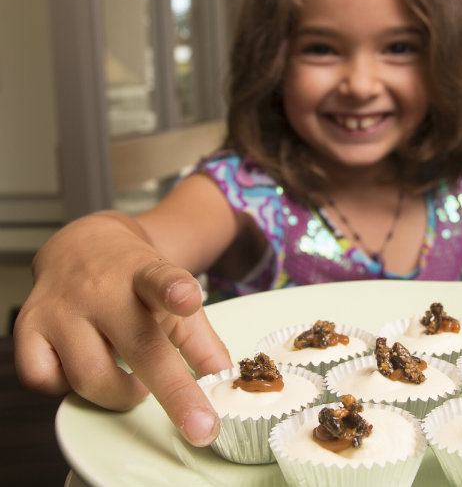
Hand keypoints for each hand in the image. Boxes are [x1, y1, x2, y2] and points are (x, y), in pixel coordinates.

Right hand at [13, 212, 231, 446]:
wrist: (83, 247)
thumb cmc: (133, 280)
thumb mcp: (174, 299)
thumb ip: (200, 339)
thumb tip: (223, 380)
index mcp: (144, 275)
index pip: (159, 279)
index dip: (174, 290)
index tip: (187, 298)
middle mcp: (100, 290)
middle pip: (136, 348)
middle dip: (173, 392)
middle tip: (200, 424)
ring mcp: (60, 308)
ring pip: (90, 377)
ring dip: (121, 393)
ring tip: (134, 380)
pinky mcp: (28, 327)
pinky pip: (45, 381)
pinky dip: (69, 390)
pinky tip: (87, 369)